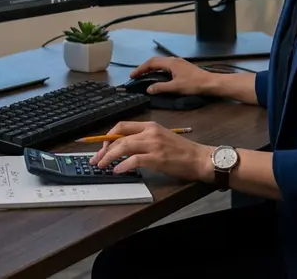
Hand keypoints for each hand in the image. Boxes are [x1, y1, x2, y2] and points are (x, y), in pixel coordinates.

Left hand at [89, 121, 212, 182]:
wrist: (199, 158)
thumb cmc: (181, 151)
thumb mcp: (161, 138)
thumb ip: (143, 139)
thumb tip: (122, 148)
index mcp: (150, 125)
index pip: (122, 126)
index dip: (108, 136)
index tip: (101, 146)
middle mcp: (150, 132)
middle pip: (119, 137)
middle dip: (104, 149)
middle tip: (96, 160)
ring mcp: (153, 144)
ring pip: (123, 147)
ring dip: (109, 157)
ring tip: (102, 166)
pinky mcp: (157, 158)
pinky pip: (134, 160)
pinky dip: (122, 166)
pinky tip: (118, 171)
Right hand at [130, 56, 216, 95]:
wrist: (211, 83)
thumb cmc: (193, 84)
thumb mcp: (176, 87)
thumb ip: (161, 87)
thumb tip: (148, 89)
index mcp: (170, 63)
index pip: (151, 63)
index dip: (140, 69)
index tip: (132, 76)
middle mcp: (173, 60)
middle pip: (155, 61)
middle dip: (144, 68)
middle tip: (136, 76)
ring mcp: (178, 63)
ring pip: (161, 63)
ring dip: (151, 69)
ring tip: (144, 76)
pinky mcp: (182, 67)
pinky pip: (166, 66)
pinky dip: (158, 70)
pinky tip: (158, 77)